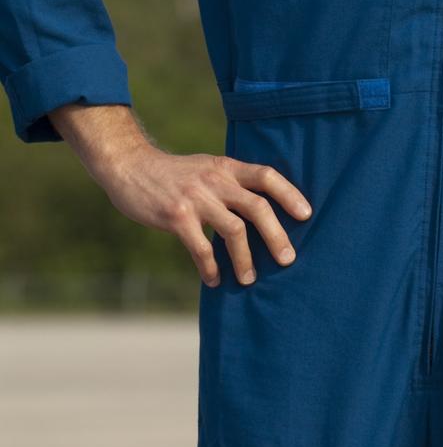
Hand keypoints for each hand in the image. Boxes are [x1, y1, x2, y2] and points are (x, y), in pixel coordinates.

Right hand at [97, 146, 312, 286]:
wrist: (131, 167)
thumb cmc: (175, 174)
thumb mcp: (207, 168)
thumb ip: (231, 184)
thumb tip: (262, 211)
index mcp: (226, 167)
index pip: (267, 176)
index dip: (290, 194)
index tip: (306, 215)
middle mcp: (216, 180)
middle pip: (258, 207)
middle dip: (276, 236)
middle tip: (288, 260)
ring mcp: (196, 198)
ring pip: (234, 231)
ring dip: (245, 259)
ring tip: (250, 279)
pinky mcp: (176, 216)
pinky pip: (201, 248)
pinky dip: (211, 267)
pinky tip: (215, 279)